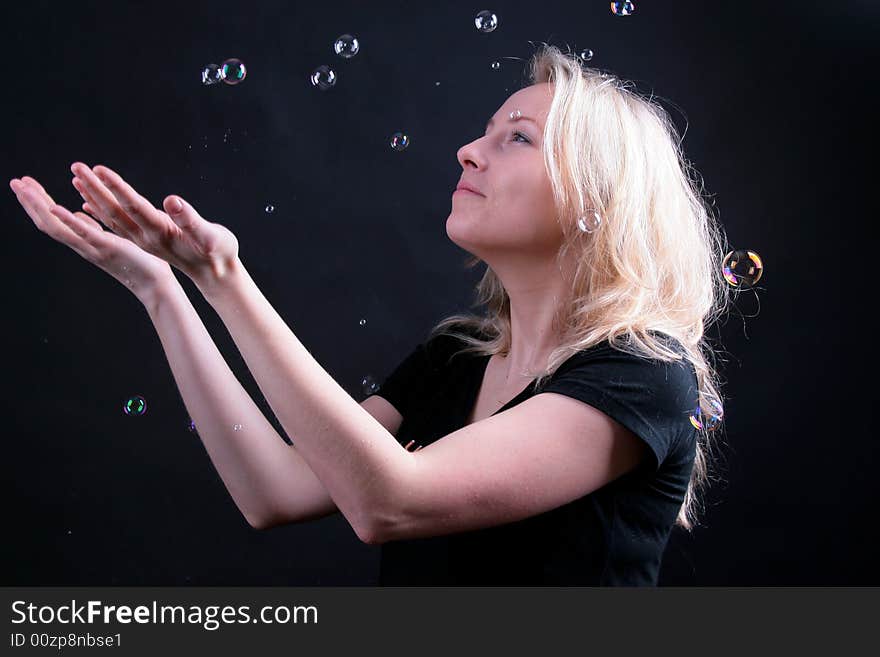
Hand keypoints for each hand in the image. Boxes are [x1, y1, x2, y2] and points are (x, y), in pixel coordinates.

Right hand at [10, 175, 175, 305]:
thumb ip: (92, 227)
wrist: (155, 284)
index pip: (54, 220)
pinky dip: (68, 221)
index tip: (25, 185)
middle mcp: (83, 246)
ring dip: (39, 207)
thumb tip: (79, 212)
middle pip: (48, 222)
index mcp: (84, 241)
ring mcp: (93, 248)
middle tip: (15, 182)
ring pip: (58, 227)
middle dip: (30, 202)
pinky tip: (55, 208)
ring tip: (24, 188)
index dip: (37, 203)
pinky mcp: (108, 249)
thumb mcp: (111, 239)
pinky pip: (84, 234)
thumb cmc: (138, 262)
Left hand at [68, 162, 240, 287]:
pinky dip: (101, 213)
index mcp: (161, 232)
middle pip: (115, 210)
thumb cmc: (219, 252)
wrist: (216, 275)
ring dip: (93, 197)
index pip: (133, 205)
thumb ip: (190, 220)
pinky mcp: (145, 240)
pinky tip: (89, 206)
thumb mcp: (211, 236)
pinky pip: (117, 225)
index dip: (116, 186)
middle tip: (76, 167)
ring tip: (76, 179)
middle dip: (95, 187)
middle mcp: (146, 237)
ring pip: (112, 217)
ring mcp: (143, 240)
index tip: (98, 169)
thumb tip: (172, 201)